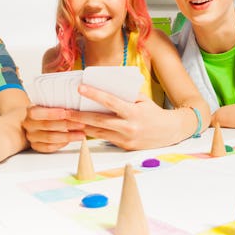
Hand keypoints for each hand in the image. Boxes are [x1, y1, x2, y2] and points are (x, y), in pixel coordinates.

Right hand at [22, 105, 85, 152]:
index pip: (36, 113)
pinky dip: (61, 144)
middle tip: (81, 124)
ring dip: (68, 136)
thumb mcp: (52, 105)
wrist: (40, 122)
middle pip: (47, 126)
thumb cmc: (50, 112)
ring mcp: (31, 136)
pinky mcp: (36, 146)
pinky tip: (71, 140)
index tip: (65, 113)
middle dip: (66, 125)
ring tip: (81, 134)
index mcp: (30, 111)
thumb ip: (58, 105)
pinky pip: (49, 147)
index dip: (51, 113)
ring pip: (50, 138)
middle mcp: (29, 124)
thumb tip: (74, 104)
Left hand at [65, 84, 196, 149]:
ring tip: (68, 121)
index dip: (94, 95)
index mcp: (134, 113)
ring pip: (99, 133)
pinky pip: (105, 138)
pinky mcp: (124, 146)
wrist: (170, 132)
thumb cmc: (154, 112)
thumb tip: (105, 88)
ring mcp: (126, 139)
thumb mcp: (142, 100)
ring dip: (82, 126)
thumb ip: (125, 95)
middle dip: (79, 116)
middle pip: (99, 121)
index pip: (110, 102)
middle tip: (64, 111)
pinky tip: (82, 128)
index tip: (80, 88)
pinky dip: (93, 133)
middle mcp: (129, 127)